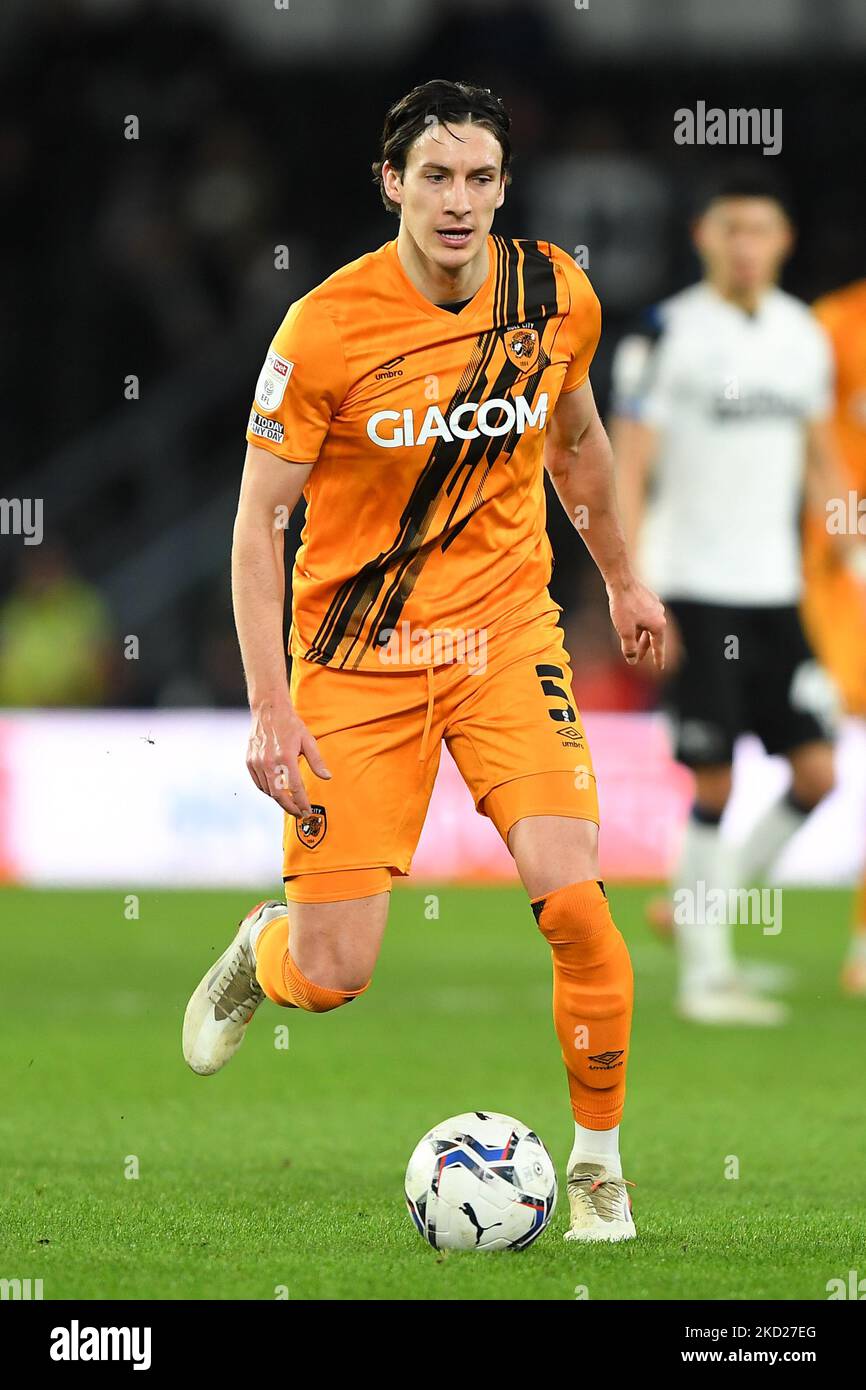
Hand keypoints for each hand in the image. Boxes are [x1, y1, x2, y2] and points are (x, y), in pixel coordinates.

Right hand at [246, 701, 330, 816]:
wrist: (268, 710)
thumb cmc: (291, 725)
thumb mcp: (308, 740)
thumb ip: (317, 761)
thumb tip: (327, 777)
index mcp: (285, 757)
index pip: (295, 788)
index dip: (302, 802)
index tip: (307, 811)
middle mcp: (269, 762)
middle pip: (278, 795)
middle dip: (290, 807)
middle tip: (299, 814)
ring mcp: (257, 762)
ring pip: (267, 791)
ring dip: (279, 800)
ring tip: (290, 804)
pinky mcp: (249, 762)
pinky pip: (259, 783)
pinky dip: (268, 791)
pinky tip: (277, 792)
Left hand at [607, 577, 666, 671]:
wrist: (621, 581)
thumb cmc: (623, 607)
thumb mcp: (625, 632)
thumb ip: (630, 648)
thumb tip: (632, 660)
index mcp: (658, 625)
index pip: (658, 646)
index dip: (658, 658)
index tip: (660, 667)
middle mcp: (660, 615)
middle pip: (652, 637)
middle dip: (644, 647)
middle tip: (637, 657)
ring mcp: (655, 606)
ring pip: (648, 626)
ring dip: (640, 635)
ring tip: (631, 642)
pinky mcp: (649, 598)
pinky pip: (645, 616)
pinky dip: (639, 624)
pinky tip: (631, 624)